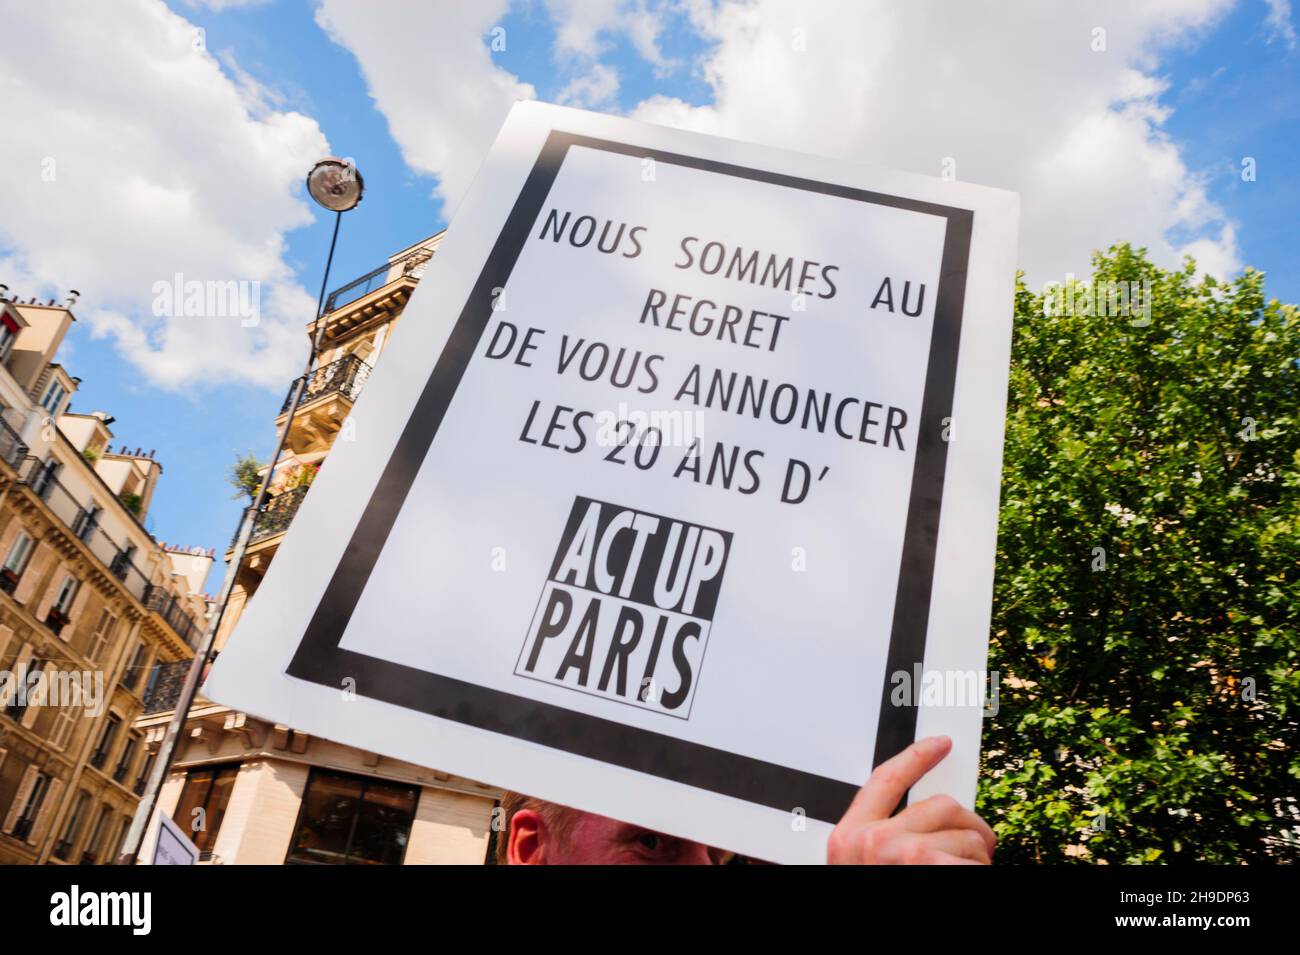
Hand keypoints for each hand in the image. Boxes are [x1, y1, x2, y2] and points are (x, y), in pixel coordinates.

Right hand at [827, 735, 995, 864]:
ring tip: (967, 869)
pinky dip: (981, 867)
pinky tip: (971, 873)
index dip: (917, 757)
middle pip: (941, 805)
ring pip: (966, 834)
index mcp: (850, 837)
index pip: (885, 780)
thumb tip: (919, 827)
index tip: (940, 743)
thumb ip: (879, 841)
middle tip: (976, 850)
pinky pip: (976, 858)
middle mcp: (875, 841)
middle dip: (968, 827)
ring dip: (978, 856)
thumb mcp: (856, 865)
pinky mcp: (931, 867)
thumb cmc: (862, 893)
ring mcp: (905, 855)